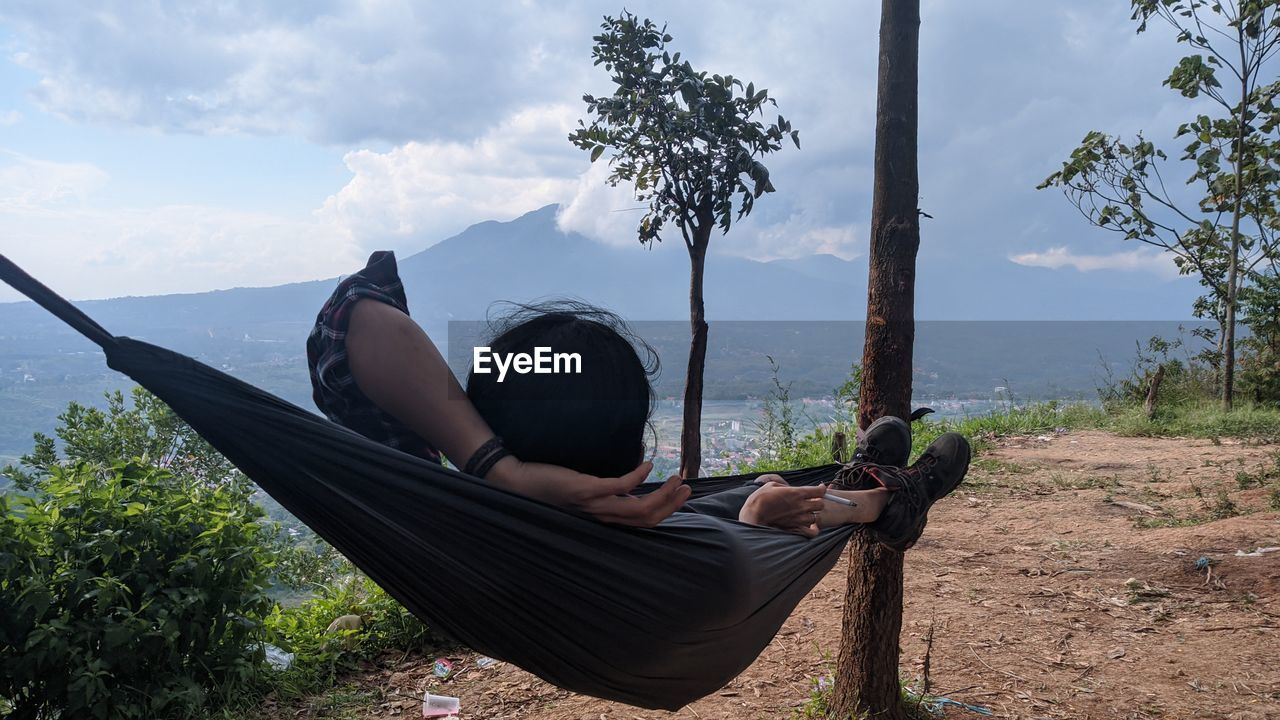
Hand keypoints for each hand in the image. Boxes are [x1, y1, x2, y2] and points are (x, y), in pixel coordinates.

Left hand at [489, 458, 690, 526]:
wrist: (516, 484)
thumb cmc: (547, 489)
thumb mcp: (582, 495)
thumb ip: (606, 494)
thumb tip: (630, 485)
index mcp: (602, 519)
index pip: (641, 523)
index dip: (665, 511)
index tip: (680, 496)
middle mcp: (601, 516)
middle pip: (646, 519)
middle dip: (671, 505)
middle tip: (687, 488)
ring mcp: (594, 504)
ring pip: (638, 508)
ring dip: (662, 494)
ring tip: (677, 478)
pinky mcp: (586, 490)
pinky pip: (619, 486)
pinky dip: (638, 476)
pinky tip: (648, 464)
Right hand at [738, 481, 826, 536]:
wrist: (753, 515)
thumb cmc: (759, 499)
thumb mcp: (772, 485)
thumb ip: (786, 486)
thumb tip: (791, 489)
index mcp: (796, 493)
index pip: (819, 491)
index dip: (821, 489)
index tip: (819, 488)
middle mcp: (800, 506)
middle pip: (821, 505)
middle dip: (817, 502)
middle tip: (810, 501)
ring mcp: (799, 519)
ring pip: (815, 518)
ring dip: (811, 515)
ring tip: (803, 514)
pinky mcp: (795, 529)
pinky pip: (812, 532)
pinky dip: (813, 530)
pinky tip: (808, 526)